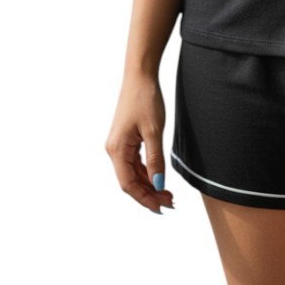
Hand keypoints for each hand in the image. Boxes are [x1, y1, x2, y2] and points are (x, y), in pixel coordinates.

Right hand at [105, 72, 175, 213]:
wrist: (140, 76)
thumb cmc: (146, 100)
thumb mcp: (154, 131)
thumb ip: (155, 159)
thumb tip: (159, 184)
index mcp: (117, 150)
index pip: (128, 184)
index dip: (145, 198)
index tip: (162, 207)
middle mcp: (114, 150)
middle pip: (129, 181)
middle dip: (149, 194)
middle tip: (170, 202)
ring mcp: (119, 145)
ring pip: (132, 173)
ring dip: (149, 184)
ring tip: (168, 193)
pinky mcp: (125, 139)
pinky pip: (134, 162)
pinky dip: (146, 172)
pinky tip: (159, 177)